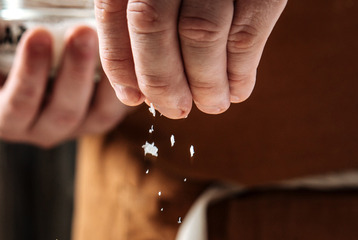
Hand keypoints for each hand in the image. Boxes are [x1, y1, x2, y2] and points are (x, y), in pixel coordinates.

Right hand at [0, 5, 130, 147]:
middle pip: (63, 112)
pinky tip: (126, 50)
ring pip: (97, 114)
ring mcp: (77, 125)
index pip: (17, 106)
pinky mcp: (102, 114)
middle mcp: (43, 130)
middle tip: (81, 31)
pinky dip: (125, 82)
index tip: (36, 34)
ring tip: (107, 37)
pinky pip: (119, 106)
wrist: (9, 51)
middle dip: (74, 72)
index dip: (28, 74)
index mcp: (6, 119)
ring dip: (106, 78)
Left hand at [95, 0, 286, 118]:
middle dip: (161, 79)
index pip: (113, 12)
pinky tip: (239, 89)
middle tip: (176, 109)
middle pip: (151, 25)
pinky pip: (245, 34)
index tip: (133, 96)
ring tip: (212, 103)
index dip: (120, 62)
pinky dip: (240, 71)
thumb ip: (145, 22)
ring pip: (199, 33)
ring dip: (204, 82)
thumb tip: (138, 93)